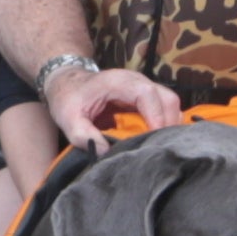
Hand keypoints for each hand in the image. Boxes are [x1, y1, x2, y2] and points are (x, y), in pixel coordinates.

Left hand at [40, 62, 179, 142]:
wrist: (67, 83)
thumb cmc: (68, 98)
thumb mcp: (68, 119)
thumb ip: (84, 136)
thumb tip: (107, 153)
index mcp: (118, 82)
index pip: (147, 95)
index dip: (156, 117)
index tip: (154, 140)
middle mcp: (137, 82)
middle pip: (167, 99)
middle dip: (167, 125)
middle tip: (156, 148)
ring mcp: (143, 89)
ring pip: (170, 105)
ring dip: (167, 126)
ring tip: (154, 146)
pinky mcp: (145, 99)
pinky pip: (164, 110)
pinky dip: (163, 125)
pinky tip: (152, 140)